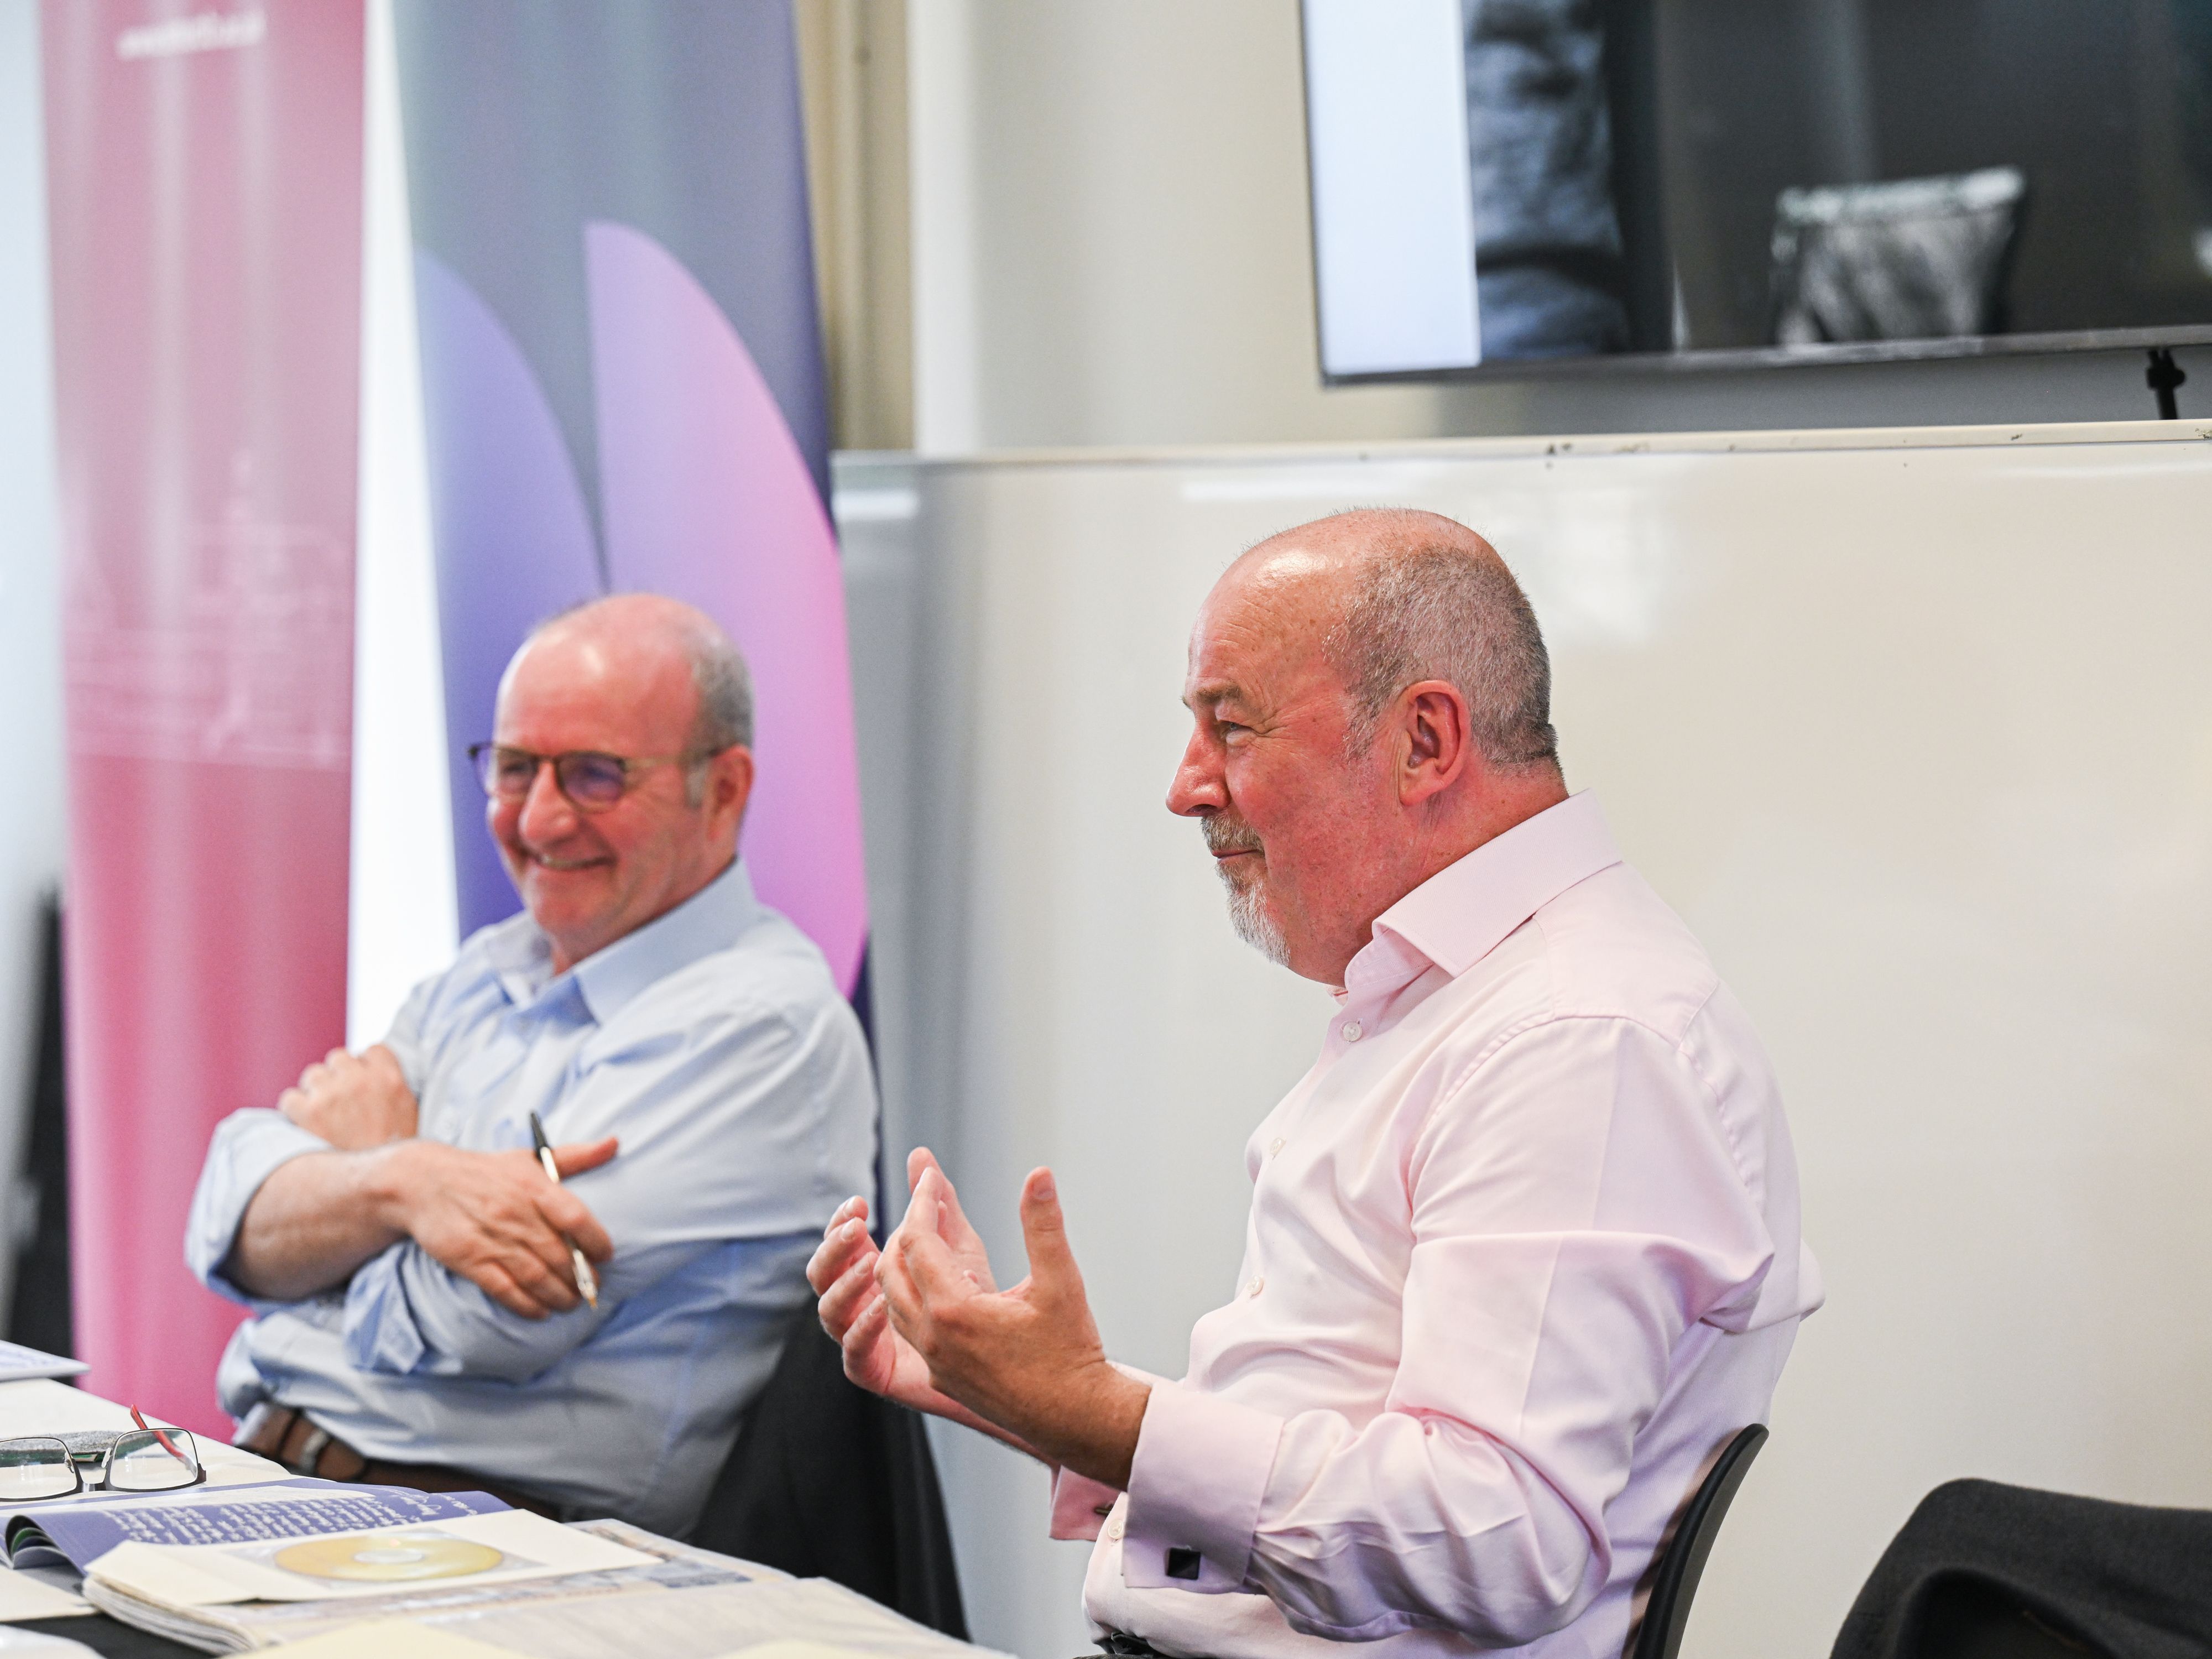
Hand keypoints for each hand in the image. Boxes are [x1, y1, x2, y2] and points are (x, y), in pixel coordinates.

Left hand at [279, 1045, 417, 1149]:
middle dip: (338, 1078)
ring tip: (324, 1119)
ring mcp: (332, 1095)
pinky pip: (290, 1098)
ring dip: (316, 1092)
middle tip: (342, 1106)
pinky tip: (307, 1129)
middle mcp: (361, 1080)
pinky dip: (295, 1112)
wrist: (378, 1190)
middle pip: (339, 1058)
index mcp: (391, 1079)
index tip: (364, 1084)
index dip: (366, 1067)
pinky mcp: (306, 1112)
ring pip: (313, 1074)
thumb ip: (393, 1088)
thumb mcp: (409, 1115)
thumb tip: (374, 1072)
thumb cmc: (394, 1156)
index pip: (373, 1050)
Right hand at [383, 1137, 617, 1318]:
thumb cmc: (485, 1172)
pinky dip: (527, 1305)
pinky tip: (542, 1311)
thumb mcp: (529, 1158)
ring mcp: (491, 1239)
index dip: (596, 1241)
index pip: (575, 1217)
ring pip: (535, 1276)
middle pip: (558, 1254)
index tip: (607, 1255)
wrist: (422, 1181)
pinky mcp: (469, 1259)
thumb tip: (616, 1143)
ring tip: (573, 1303)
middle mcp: (515, 1214)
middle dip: (582, 1277)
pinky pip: (504, 1289)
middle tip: (594, 1288)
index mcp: (533, 1186)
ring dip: (560, 1296)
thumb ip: (576, 1156)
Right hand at [809, 1149, 990, 1416]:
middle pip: (821, 1274)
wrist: (1006, 1356)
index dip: (840, 1223)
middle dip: (834, 1247)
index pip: (839, 1244)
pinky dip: (862, 1328)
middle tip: (856, 1226)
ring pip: (830, 1311)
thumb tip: (920, 1154)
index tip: (859, 1203)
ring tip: (870, 1261)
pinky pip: (854, 1354)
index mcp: (870, 1272)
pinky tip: (882, 1307)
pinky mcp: (877, 1373)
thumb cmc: (976, 1299)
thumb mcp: (956, 1243)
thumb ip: (934, 1201)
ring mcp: (863, 1340)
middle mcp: (859, 1304)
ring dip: (845, 1283)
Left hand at [876, 1163, 1149, 1487]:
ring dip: (902, 1265)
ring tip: (926, 1236)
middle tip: (925, 1202)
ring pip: (893, 1302)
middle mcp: (933, 1338)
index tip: (930, 1176)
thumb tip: (1039, 1175)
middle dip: (905, 1230)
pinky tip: (941, 1283)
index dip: (922, 1203)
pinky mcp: (941, 1379)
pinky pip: (908, 1329)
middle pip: (891, 1270)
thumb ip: (1043, 1225)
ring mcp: (934, 1362)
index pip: (917, 1242)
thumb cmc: (1070, 1351)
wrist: (1075, 1418)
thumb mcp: (1060, 1281)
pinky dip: (910, 1297)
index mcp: (955, 1310)